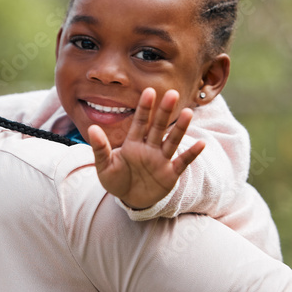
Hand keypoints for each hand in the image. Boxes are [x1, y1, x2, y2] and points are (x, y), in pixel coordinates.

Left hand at [89, 88, 204, 210]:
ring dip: (180, 128)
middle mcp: (149, 148)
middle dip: (164, 111)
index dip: (145, 108)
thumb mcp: (104, 166)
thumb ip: (100, 148)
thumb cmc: (116, 180)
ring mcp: (161, 160)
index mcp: (133, 143)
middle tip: (172, 93)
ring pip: (172, 141)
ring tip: (189, 113)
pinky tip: (200, 144)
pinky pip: (182, 162)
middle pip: (158, 127)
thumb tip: (91, 128)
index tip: (149, 91)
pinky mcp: (170, 174)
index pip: (140, 122)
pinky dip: (191, 154)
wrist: (129, 200)